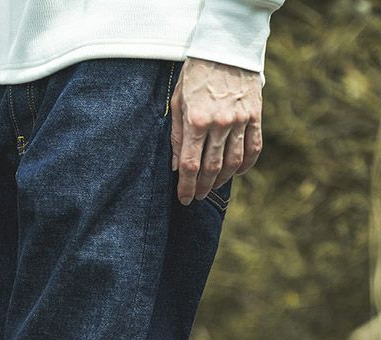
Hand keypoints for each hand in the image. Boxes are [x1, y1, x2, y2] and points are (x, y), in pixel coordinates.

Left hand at [170, 56, 262, 204]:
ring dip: (222, 179)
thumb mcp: (178, 103)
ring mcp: (240, 120)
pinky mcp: (255, 115)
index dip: (186, 187)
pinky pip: (253, 148)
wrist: (226, 47)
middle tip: (197, 196)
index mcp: (197, 121)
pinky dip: (246, 165)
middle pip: (211, 168)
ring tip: (212, 186)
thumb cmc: (196, 74)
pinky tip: (236, 172)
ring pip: (233, 162)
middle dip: (202, 187)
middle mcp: (220, 123)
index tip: (184, 199)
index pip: (191, 165)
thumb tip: (177, 167)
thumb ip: (177, 136)